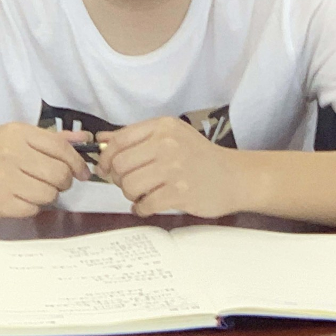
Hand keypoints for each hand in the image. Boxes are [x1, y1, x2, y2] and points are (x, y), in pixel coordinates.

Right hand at [0, 123, 89, 219]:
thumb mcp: (17, 138)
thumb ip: (52, 139)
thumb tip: (86, 138)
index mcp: (18, 133)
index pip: (61, 148)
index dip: (77, 162)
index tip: (82, 173)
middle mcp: (11, 153)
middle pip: (59, 173)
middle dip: (63, 181)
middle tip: (55, 182)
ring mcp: (3, 179)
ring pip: (48, 194)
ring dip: (47, 195)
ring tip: (34, 190)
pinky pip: (32, 209)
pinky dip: (31, 207)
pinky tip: (20, 199)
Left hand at [96, 117, 240, 217]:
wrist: (234, 176)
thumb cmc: (199, 157)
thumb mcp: (170, 136)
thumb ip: (136, 137)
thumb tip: (101, 140)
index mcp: (163, 127)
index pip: (119, 140)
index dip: (106, 157)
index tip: (106, 167)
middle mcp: (168, 144)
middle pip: (120, 164)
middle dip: (117, 178)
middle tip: (127, 183)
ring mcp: (175, 169)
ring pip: (129, 185)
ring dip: (130, 194)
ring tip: (141, 194)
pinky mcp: (180, 193)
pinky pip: (145, 204)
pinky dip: (141, 208)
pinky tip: (148, 205)